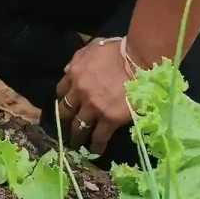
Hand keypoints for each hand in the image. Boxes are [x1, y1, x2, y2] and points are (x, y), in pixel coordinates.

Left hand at [55, 38, 133, 155]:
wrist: (138, 60)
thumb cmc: (118, 50)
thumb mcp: (92, 47)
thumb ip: (78, 58)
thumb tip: (68, 70)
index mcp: (74, 74)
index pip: (61, 91)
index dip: (62, 101)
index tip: (64, 108)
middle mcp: (79, 92)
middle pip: (66, 111)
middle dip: (65, 122)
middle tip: (65, 130)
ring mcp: (93, 107)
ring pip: (80, 126)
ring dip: (77, 137)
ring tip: (78, 145)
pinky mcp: (109, 118)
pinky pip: (99, 136)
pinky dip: (95, 146)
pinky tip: (94, 152)